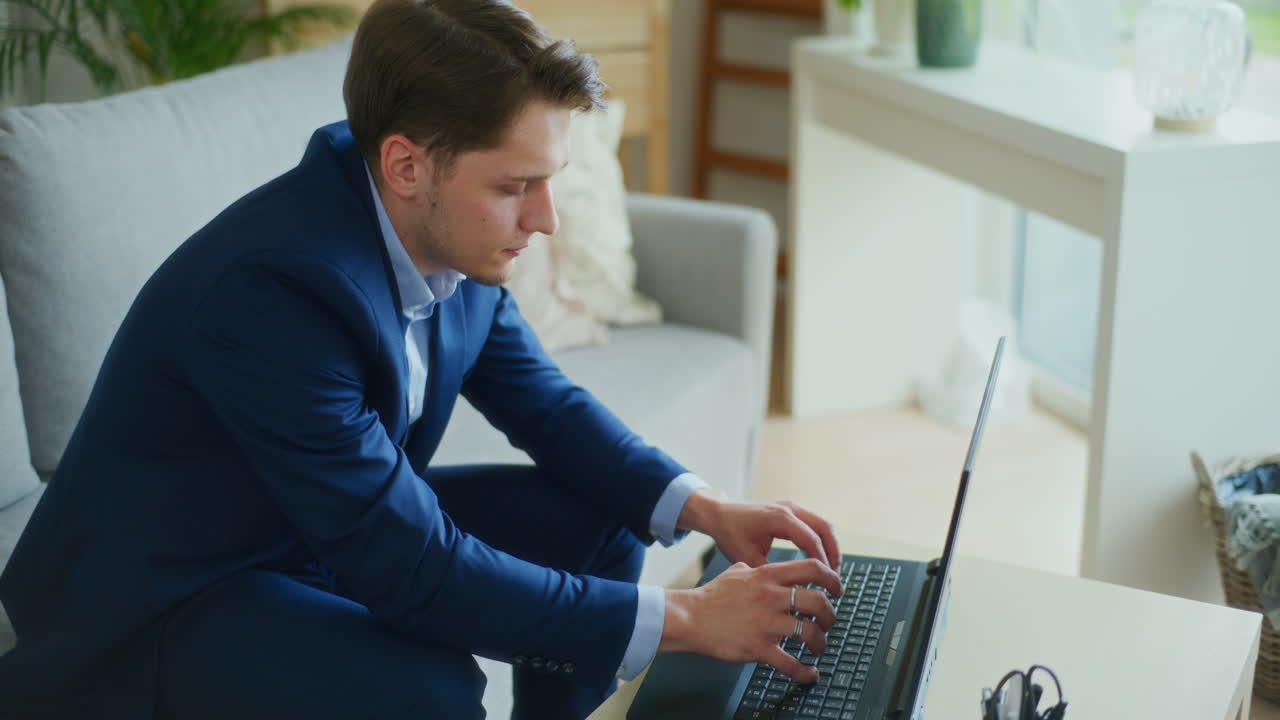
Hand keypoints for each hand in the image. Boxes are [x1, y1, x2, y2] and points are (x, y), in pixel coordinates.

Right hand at [659, 559, 841, 683]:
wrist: (690, 617)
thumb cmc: (711, 597)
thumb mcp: (735, 573)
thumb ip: (752, 569)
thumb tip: (755, 567)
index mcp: (767, 576)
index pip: (812, 568)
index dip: (832, 578)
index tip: (837, 588)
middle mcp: (771, 597)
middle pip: (819, 600)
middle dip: (831, 614)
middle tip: (830, 621)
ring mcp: (766, 623)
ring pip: (810, 632)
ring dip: (821, 642)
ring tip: (819, 647)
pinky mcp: (758, 647)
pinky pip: (790, 664)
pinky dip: (805, 673)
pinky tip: (810, 674)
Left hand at [679, 493, 841, 571]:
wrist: (719, 514)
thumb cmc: (730, 534)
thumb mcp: (748, 557)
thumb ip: (771, 573)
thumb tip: (792, 592)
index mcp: (779, 518)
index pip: (811, 541)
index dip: (822, 563)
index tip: (827, 583)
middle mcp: (789, 508)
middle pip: (825, 528)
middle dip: (834, 554)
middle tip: (835, 578)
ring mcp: (792, 506)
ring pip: (823, 524)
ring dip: (831, 546)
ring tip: (831, 571)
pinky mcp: (791, 509)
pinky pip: (815, 523)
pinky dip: (822, 540)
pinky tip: (820, 559)